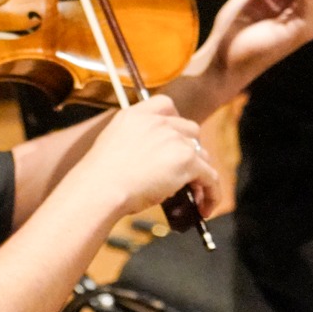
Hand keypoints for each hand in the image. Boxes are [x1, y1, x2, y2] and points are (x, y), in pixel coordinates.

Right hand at [71, 94, 218, 219]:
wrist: (100, 188)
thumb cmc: (100, 177)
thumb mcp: (114, 144)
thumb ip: (136, 141)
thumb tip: (156, 161)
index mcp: (136, 115)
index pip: (165, 104)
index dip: (175, 121)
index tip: (175, 138)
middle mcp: (158, 122)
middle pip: (189, 130)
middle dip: (189, 150)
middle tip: (184, 172)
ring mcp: (174, 139)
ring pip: (201, 154)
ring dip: (200, 172)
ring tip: (194, 194)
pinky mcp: (186, 160)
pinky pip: (210, 176)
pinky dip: (211, 193)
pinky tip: (205, 207)